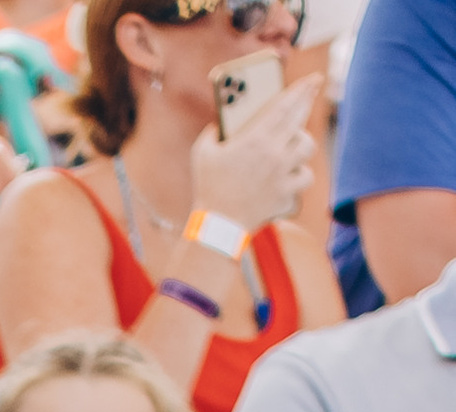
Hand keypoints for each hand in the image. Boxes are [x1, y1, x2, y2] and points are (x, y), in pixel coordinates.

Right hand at [188, 79, 315, 234]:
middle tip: (312, 92)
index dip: (302, 89)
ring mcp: (283, 175)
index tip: (314, 79)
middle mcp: (274, 154)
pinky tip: (291, 177)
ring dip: (301, 145)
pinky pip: (305, 178)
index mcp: (255, 139)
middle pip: (301, 123)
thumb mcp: (202, 152)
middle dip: (308, 103)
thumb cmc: (208, 187)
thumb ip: (213, 131)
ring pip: (308, 149)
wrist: (218, 226)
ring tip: (292, 147)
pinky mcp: (287, 194)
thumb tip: (221, 122)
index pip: (286, 106)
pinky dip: (300, 176)